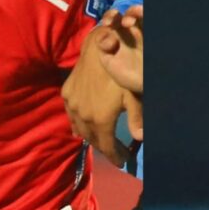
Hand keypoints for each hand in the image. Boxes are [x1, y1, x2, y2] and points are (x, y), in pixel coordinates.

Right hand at [62, 12, 140, 164]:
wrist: (99, 47)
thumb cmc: (120, 72)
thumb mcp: (133, 95)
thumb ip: (137, 118)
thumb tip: (141, 139)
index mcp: (100, 119)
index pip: (107, 147)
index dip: (115, 156)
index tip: (122, 162)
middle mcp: (83, 116)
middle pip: (93, 140)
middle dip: (105, 148)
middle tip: (116, 152)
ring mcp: (72, 105)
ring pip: (80, 129)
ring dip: (91, 138)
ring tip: (102, 141)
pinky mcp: (67, 94)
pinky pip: (70, 116)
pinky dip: (77, 125)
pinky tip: (81, 130)